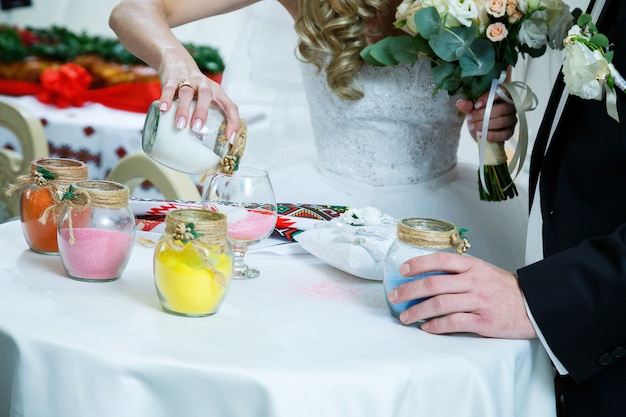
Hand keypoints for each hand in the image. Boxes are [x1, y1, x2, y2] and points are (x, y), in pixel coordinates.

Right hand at [157, 51, 240, 141]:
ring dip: (184, 109)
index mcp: (217, 93)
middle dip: (202, 112)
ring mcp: (188, 80)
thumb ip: (208, 116)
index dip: (233, 122)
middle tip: (197, 128)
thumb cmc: (195, 88)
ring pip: (186, 92)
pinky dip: (166, 99)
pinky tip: (163, 109)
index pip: (230, 106)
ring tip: (180, 125)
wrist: (177, 61)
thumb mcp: (206, 99)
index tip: (230, 139)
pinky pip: (169, 88)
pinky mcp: (172, 79)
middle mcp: (205, 85)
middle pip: (206, 96)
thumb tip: (205, 145)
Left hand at [387, 252, 536, 338]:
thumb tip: (428, 275)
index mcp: (473, 266)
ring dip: (418, 311)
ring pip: (440, 304)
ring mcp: (478, 301)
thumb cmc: (504, 289)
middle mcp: (474, 281)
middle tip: (395, 297)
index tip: (402, 270)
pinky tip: (426, 327)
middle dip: (409, 291)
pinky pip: (453, 322)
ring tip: (405, 316)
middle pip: (434, 284)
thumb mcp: (483, 271)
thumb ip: (459, 272)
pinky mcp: (483, 321)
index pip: (440, 260)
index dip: (418, 263)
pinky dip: (436, 326)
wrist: (534, 305)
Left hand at [456, 91, 516, 142]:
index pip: (502, 91)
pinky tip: (481, 134)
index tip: (476, 105)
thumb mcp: (472, 109)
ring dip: (485, 125)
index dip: (489, 98)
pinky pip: (504, 134)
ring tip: (473, 126)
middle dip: (483, 114)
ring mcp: (512, 119)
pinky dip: (491, 135)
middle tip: (470, 118)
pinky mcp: (510, 132)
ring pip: (502, 121)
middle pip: (502, 109)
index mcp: (503, 95)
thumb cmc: (478, 115)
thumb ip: (468, 106)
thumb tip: (460, 103)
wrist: (480, 130)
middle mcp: (510, 106)